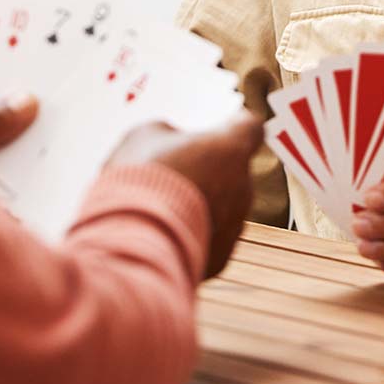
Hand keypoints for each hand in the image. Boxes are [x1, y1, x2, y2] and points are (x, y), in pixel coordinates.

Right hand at [106, 113, 261, 279]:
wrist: (133, 242)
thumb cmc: (140, 178)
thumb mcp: (144, 137)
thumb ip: (167, 135)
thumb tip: (171, 143)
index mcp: (230, 148)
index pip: (250, 127)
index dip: (233, 126)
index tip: (218, 127)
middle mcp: (243, 187)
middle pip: (233, 171)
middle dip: (208, 169)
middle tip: (174, 170)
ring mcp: (235, 225)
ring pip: (222, 207)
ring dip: (199, 204)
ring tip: (160, 207)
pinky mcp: (221, 257)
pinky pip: (210, 238)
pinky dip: (190, 234)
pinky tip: (161, 234)